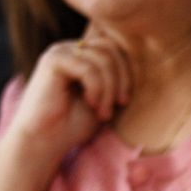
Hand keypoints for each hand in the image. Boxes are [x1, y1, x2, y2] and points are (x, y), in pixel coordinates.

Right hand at [7, 29, 133, 163]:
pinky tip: (91, 105)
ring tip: (104, 112)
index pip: (116, 48)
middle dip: (121, 79)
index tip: (124, 101)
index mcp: (82, 54)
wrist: (43, 142)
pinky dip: (97, 89)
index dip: (127, 73)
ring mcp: (60, 52)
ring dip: (110, 88)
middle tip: (118, 105)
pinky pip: (89, 68)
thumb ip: (116, 76)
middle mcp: (70, 48)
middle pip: (112, 49)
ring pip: (104, 58)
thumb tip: (147, 57)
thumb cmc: (73, 124)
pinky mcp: (52, 61)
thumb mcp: (105, 96)